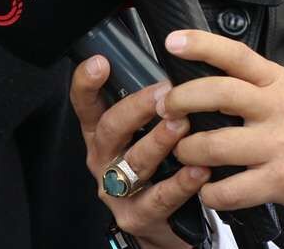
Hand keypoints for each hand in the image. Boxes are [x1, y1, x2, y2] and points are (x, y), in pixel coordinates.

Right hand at [70, 56, 210, 248]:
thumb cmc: (153, 168)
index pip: (84, 103)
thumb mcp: (138, 134)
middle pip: (109, 129)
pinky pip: (159, 198)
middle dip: (136, 108)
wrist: (157, 222)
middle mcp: (103, 158)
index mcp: (99, 133)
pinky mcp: (137, 215)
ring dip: (158, 142)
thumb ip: (146, 106)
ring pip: (134, 162)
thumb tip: (171, 66)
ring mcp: (117, 189)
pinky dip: (181, 183)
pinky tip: (199, 170)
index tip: (100, 61)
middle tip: (163, 93)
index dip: (86, 83)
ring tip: (182, 126)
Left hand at [158, 31, 283, 219]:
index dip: (201, 44)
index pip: (235, 54)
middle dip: (180, 99)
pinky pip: (232, 189)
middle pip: (217, 94)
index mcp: (278, 82)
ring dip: (187, 150)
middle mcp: (276, 109)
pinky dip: (211, 192)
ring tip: (181, 152)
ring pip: (215, 145)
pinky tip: (207, 190)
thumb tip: (209, 80)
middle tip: (164, 107)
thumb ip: (256, 85)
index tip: (172, 41)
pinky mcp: (282, 181)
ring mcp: (278, 145)